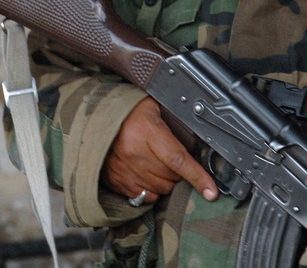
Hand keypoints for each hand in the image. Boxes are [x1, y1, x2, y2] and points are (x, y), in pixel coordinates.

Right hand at [101, 96, 217, 205]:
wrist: (94, 118)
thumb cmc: (127, 111)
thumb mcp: (152, 108)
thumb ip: (172, 125)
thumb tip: (196, 143)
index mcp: (145, 132)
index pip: (178, 160)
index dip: (198, 177)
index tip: (211, 192)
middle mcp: (134, 154)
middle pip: (171, 177)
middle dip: (179, 172)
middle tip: (173, 159)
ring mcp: (124, 170)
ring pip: (160, 189)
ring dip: (166, 182)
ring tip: (159, 165)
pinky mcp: (117, 181)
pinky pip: (144, 196)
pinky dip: (151, 190)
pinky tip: (148, 176)